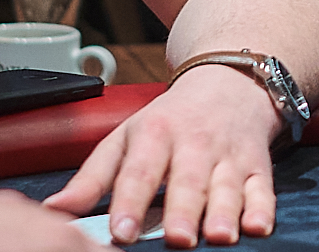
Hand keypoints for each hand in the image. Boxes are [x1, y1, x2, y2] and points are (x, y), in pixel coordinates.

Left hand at [42, 63, 281, 246]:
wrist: (231, 82)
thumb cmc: (170, 119)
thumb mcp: (126, 136)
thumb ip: (92, 177)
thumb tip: (54, 211)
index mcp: (155, 134)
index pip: (140, 171)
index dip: (130, 202)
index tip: (121, 232)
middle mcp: (194, 143)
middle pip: (188, 180)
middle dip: (183, 211)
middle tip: (176, 239)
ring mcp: (229, 154)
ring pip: (228, 185)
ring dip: (225, 211)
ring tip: (218, 236)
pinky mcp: (257, 164)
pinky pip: (262, 187)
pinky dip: (264, 207)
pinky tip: (259, 226)